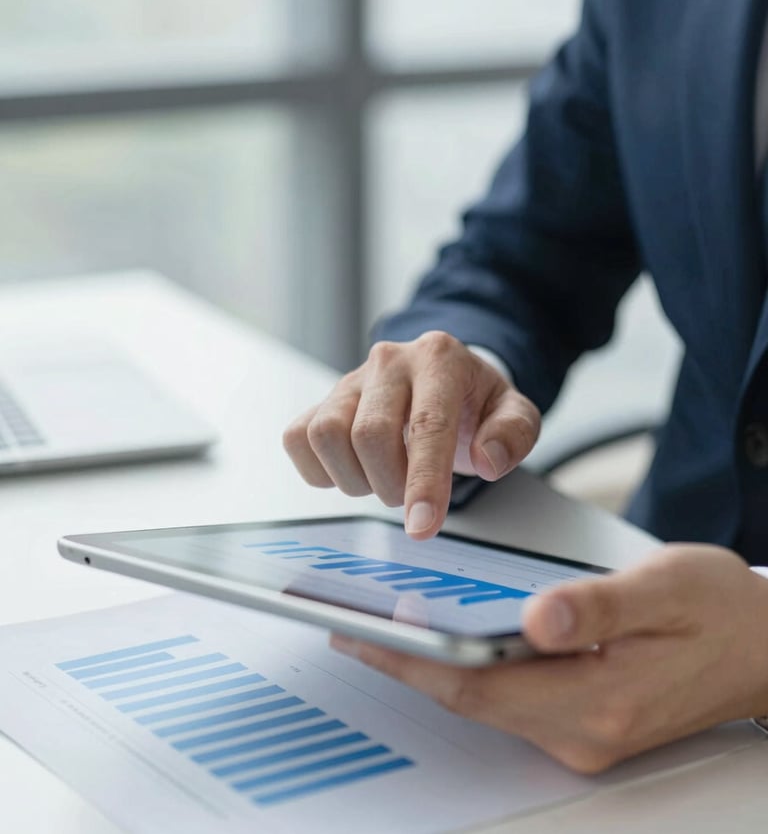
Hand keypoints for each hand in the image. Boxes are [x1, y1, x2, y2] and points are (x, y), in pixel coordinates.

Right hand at [283, 331, 540, 537]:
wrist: (443, 377)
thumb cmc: (475, 402)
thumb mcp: (514, 412)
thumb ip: (514, 434)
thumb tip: (487, 461)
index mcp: (439, 359)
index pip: (427, 425)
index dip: (424, 482)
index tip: (422, 527)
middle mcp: (389, 362)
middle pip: (369, 433)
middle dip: (391, 484)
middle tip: (412, 494)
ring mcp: (350, 380)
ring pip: (326, 435)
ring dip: (355, 478)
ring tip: (384, 479)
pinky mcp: (322, 400)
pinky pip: (297, 438)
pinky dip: (320, 469)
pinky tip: (353, 470)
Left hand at [330, 545, 767, 772]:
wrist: (767, 647)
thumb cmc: (721, 611)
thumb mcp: (665, 588)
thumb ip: (598, 605)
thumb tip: (538, 619)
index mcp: (599, 701)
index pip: (479, 684)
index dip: (414, 659)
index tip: (362, 633)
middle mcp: (584, 731)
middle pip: (473, 698)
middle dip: (408, 663)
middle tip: (354, 627)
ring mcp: (584, 733)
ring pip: (488, 700)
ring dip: (435, 665)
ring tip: (387, 628)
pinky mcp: (585, 721)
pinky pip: (510, 697)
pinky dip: (471, 668)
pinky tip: (450, 639)